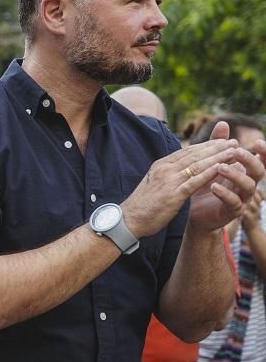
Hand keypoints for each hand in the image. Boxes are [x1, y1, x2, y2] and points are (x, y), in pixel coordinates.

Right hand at [121, 124, 260, 236]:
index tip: (222, 141)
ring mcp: (168, 181)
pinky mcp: (173, 195)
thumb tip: (181, 169)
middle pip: (195, 154)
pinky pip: (194, 182)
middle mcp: (165, 169)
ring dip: (218, 157)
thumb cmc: (142, 205)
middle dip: (216, 147)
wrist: (128, 220)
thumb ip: (168, 174)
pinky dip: (209, 174)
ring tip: (234, 152)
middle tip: (234, 142)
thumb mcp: (155, 184)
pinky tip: (222, 169)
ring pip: (197, 165)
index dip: (207, 145)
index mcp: (160, 165)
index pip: (187, 151)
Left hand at [185, 123, 265, 233]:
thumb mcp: (210, 163)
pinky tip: (214, 186)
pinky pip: (233, 202)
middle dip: (250, 160)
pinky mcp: (232, 211)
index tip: (257, 142)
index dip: (264, 152)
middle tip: (236, 151)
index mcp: (245, 171)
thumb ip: (217, 145)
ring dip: (235, 175)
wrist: (194, 212)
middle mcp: (247, 184)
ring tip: (220, 167)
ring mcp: (242, 199)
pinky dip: (224, 193)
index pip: (261, 160)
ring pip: (248, 186)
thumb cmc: (205, 185)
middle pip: (259, 171)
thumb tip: (222, 122)